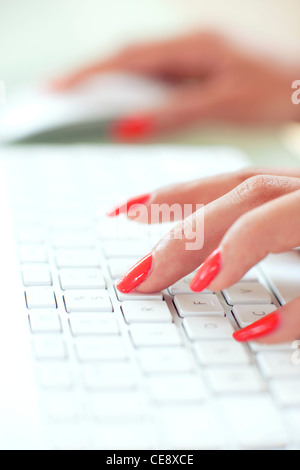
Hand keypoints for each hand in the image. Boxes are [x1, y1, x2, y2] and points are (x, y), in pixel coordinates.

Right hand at [51, 32, 299, 139]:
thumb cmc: (277, 88)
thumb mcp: (223, 103)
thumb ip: (173, 112)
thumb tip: (128, 126)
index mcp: (193, 44)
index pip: (128, 57)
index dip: (89, 73)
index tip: (59, 88)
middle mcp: (188, 45)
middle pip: (128, 60)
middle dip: (91, 78)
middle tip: (57, 97)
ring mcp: (192, 57)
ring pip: (141, 70)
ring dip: (111, 87)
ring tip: (79, 105)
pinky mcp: (197, 71)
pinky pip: (157, 81)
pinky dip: (135, 96)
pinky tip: (122, 108)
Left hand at [108, 166, 299, 343]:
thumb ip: (271, 232)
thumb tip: (212, 260)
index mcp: (298, 191)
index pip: (234, 184)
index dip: (178, 195)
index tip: (127, 212)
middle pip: (244, 195)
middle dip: (186, 233)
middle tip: (138, 274)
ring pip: (273, 217)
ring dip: (231, 247)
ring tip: (194, 286)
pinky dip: (290, 312)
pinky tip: (255, 332)